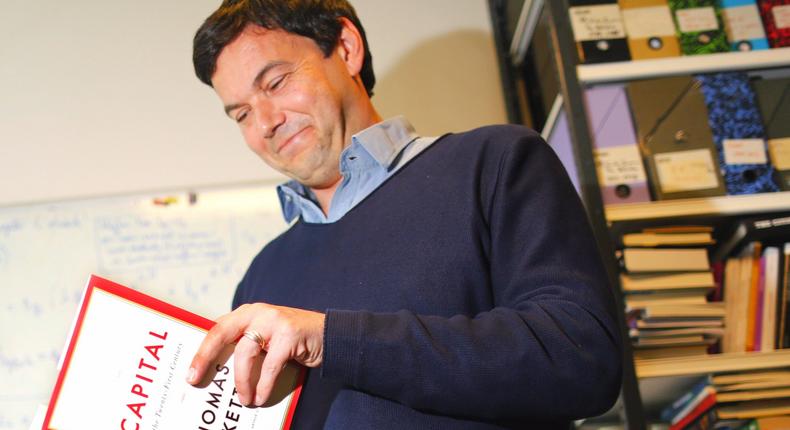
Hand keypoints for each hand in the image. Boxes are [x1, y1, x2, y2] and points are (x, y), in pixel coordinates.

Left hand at [187, 303, 324, 405]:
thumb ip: (246, 344)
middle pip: (222, 333)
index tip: (190, 373)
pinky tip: (261, 397)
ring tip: (244, 399)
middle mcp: (258, 312)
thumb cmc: (293, 341)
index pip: (217, 329)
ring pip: (245, 352)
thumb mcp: (266, 338)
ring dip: (241, 380)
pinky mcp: (289, 333)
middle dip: (205, 356)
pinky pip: (270, 365)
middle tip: (195, 379)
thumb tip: (218, 370)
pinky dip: (264, 385)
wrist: (330, 335)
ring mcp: (274, 321)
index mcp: (248, 313)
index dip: (201, 351)